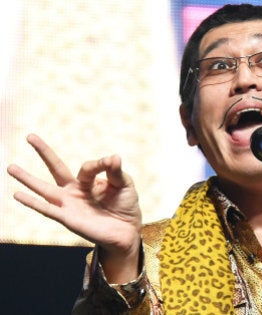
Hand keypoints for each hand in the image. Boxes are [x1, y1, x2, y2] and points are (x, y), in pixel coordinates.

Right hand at [7, 134, 142, 282]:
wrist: (127, 232)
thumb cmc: (125, 206)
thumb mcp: (124, 184)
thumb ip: (116, 171)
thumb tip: (113, 157)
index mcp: (89, 181)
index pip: (88, 166)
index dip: (100, 164)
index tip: (111, 162)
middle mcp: (75, 190)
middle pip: (56, 168)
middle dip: (43, 152)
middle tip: (30, 136)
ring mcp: (69, 204)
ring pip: (44, 189)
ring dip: (27, 178)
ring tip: (11, 167)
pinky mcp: (68, 219)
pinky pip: (48, 209)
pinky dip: (33, 202)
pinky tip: (17, 195)